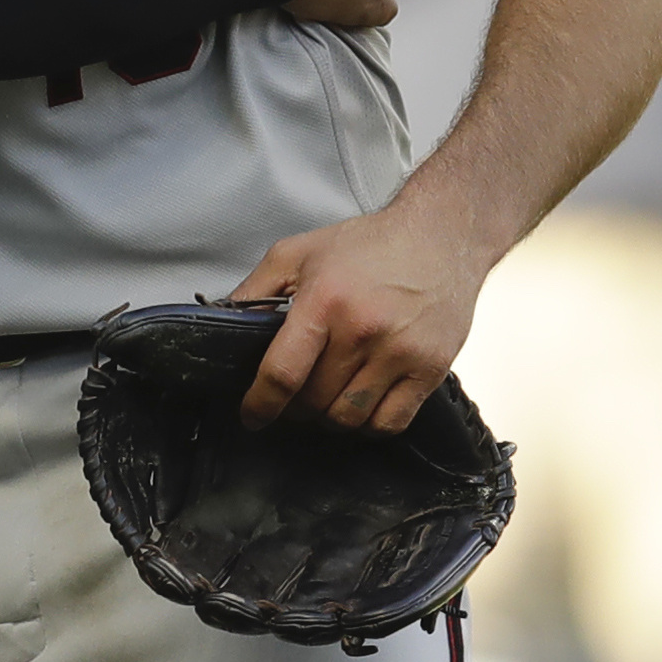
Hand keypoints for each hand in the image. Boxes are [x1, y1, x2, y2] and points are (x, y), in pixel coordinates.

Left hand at [226, 196, 483, 434]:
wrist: (439, 236)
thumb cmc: (366, 244)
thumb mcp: (297, 252)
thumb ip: (254, 290)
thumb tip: (221, 325)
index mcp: (324, 301)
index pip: (283, 373)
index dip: (260, 405)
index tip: (252, 417)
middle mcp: (362, 330)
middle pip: (314, 401)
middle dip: (295, 407)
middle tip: (293, 396)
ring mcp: (400, 352)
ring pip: (349, 418)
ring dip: (329, 417)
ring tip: (326, 397)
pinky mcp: (430, 368)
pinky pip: (390, 423)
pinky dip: (368, 424)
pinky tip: (361, 404)